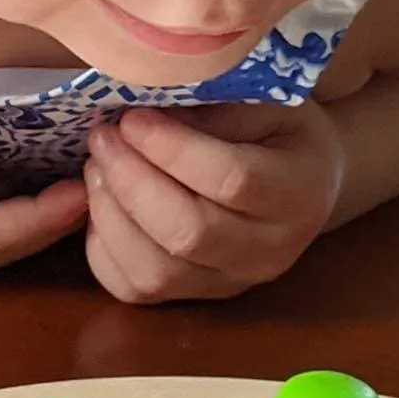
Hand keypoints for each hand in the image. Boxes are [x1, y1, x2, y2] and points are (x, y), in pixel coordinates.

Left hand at [82, 102, 344, 303]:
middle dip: (131, 181)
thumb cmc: (278, 130)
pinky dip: (102, 247)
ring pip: (157, 272)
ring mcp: (231, 282)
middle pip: (189, 233)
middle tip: (103, 138)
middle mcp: (270, 252)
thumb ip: (214, 104)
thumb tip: (143, 108)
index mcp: (299, 192)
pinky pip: (133, 288)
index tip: (132, 118)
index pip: (233, 179)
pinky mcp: (194, 297)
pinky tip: (100, 203)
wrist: (302, 184)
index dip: (172, 148)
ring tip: (96, 167)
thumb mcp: (265, 100)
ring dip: (110, 216)